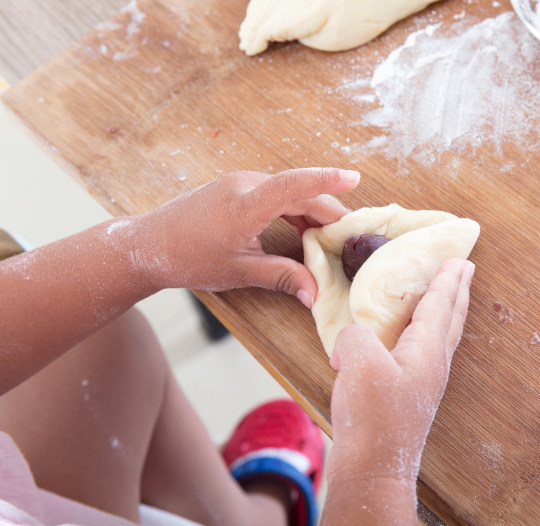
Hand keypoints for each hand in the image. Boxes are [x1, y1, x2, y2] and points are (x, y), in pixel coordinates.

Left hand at [126, 168, 358, 303]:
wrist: (147, 245)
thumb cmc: (188, 258)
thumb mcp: (238, 271)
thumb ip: (281, 277)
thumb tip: (315, 294)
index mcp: (244, 204)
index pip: (294, 185)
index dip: (326, 180)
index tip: (354, 178)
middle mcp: (243, 185)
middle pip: (298, 191)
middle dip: (328, 211)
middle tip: (351, 235)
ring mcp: (238, 183)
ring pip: (288, 192)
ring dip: (311, 212)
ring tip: (330, 238)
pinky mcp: (235, 188)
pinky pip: (274, 193)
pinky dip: (294, 209)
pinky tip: (303, 231)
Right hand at [326, 258, 474, 482]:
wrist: (372, 471)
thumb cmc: (373, 419)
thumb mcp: (358, 361)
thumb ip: (356, 335)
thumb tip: (353, 341)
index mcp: (426, 351)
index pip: (440, 305)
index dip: (447, 279)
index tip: (458, 259)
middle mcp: (431, 366)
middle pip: (451, 320)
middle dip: (457, 293)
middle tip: (464, 270)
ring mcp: (421, 384)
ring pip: (439, 337)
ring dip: (444, 312)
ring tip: (444, 297)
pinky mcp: (406, 398)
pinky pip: (420, 353)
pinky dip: (420, 335)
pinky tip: (404, 341)